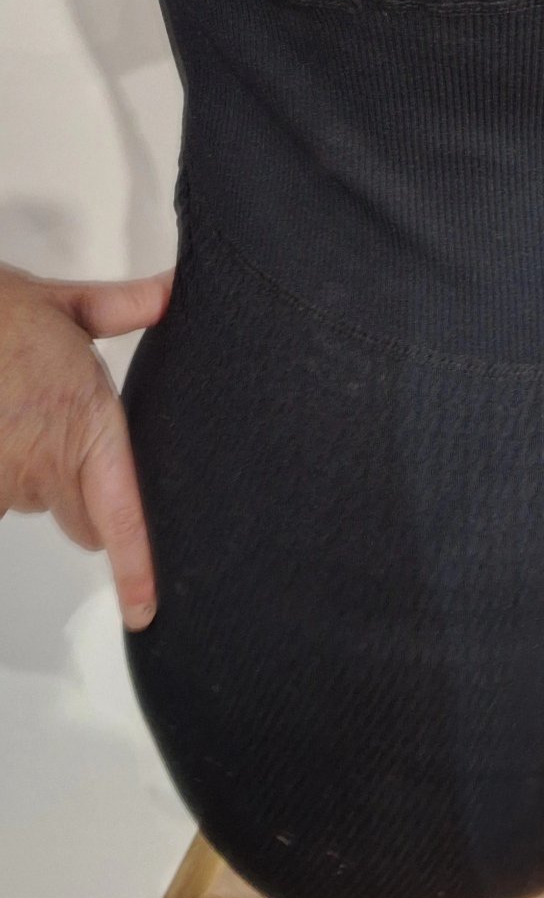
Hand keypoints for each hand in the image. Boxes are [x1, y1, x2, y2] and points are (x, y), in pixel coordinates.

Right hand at [0, 260, 173, 630]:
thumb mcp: (65, 304)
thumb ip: (123, 306)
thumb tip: (172, 290)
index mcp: (88, 426)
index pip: (120, 516)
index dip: (135, 569)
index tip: (145, 608)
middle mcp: (47, 463)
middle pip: (84, 520)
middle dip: (84, 495)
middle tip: (66, 439)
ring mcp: (6, 482)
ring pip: (35, 504)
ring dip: (31, 476)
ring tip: (18, 414)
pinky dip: (0, 472)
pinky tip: (0, 423)